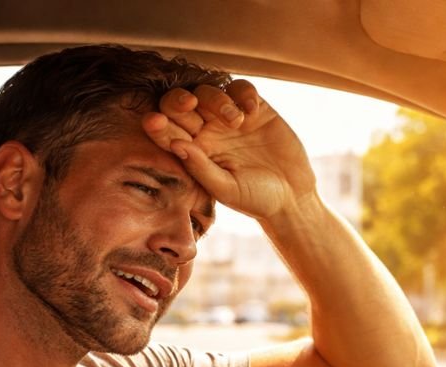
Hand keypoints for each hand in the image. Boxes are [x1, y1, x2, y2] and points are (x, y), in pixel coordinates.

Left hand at [141, 81, 315, 220]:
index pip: (167, 132)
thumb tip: (176, 144)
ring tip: (236, 121)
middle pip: (181, 103)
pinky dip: (243, 93)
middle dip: (179, 99)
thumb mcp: (226, 189)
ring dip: (217, 100)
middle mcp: (206, 131)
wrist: (291, 196)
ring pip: (209, 91)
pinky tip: (252, 111)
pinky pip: (240, 88)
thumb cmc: (254, 199)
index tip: (154, 121)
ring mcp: (228, 118)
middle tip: (189, 104)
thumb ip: (200, 167)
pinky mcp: (254, 109)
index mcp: (193, 151)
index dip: (158, 124)